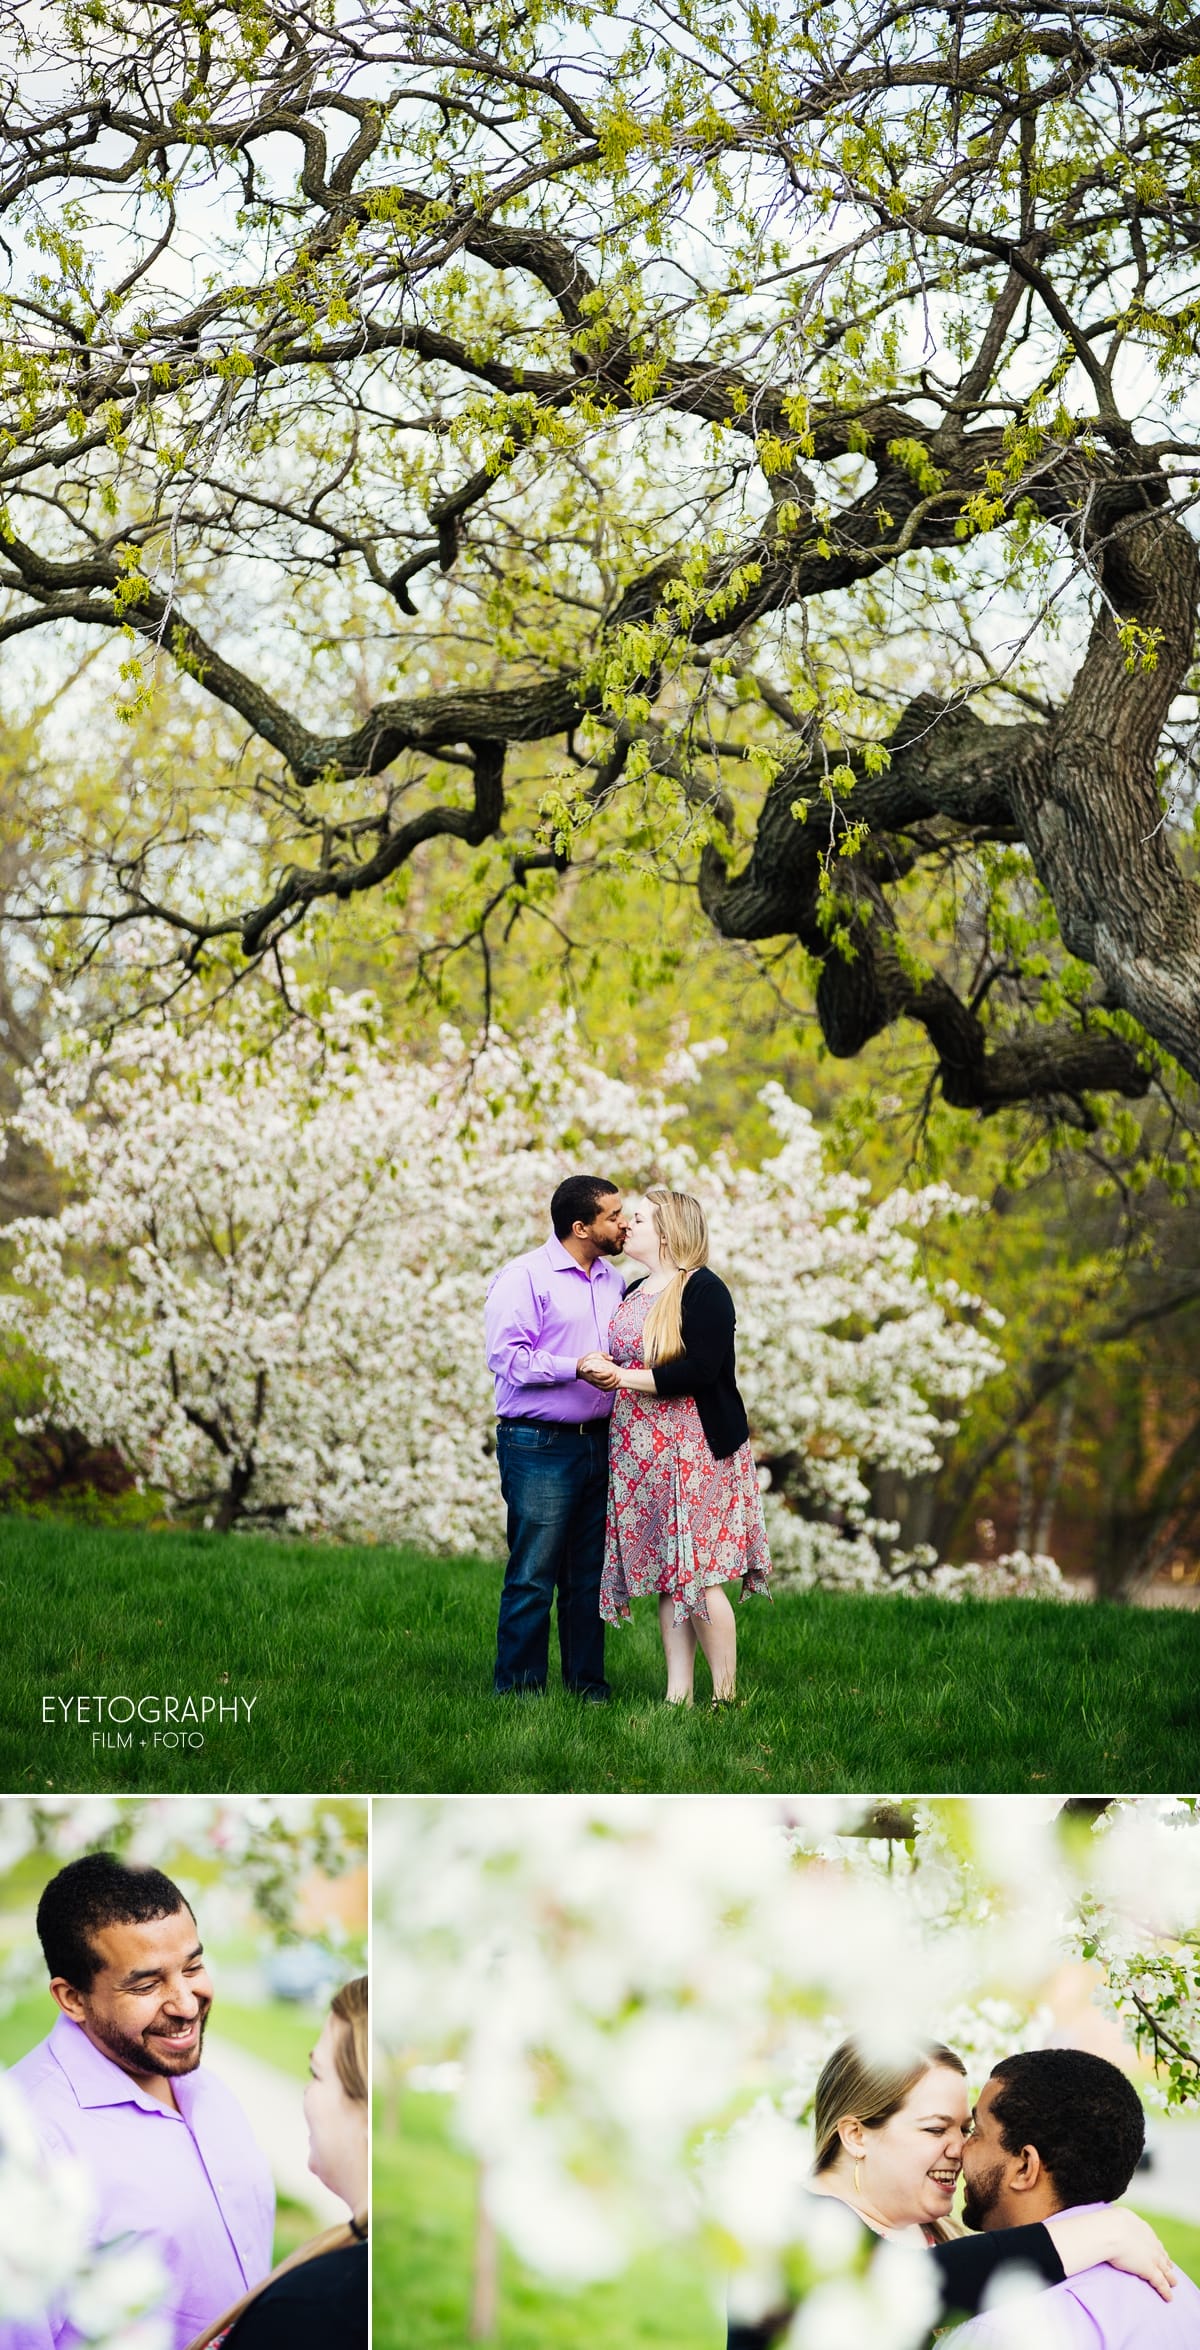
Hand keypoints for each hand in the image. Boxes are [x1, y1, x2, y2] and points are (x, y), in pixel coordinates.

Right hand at [577, 1352, 619, 1389]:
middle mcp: (593, 1379)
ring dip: (613, 1384)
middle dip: (612, 1379)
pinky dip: (611, 1388)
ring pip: (604, 1388)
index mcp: (592, 1372)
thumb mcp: (594, 1355)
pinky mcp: (597, 1385)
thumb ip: (603, 1355)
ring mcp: (595, 1383)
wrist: (579, 1368)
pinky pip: (604, 1389)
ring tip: (618, 1379)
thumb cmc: (588, 1361)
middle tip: (617, 1375)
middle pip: (603, 1383)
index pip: (600, 1376)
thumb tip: (611, 1358)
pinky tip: (616, 1383)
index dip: (607, 1374)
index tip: (613, 1370)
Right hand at [1046, 2205, 1174, 2299]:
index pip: (1149, 2236)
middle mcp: (1147, 2238)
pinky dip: (1165, 2290)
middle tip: (1169, 2266)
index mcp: (1136, 2224)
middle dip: (1165, 2259)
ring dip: (1169, 2276)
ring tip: (1173, 2283)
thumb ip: (1100, 2222)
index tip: (1157, 2249)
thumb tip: (1087, 2223)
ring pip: (1164, 2268)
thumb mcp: (1103, 2218)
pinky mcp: (1149, 2268)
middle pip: (1160, 2251)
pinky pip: (1161, 2282)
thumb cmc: (1101, 2223)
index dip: (1154, 2245)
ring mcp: (1150, 2254)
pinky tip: (1168, 2297)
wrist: (1109, 2231)